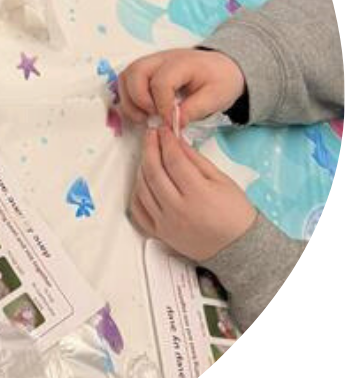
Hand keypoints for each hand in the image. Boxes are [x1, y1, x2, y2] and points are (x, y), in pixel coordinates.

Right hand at [119, 50, 245, 126]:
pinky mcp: (145, 70)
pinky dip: (128, 97)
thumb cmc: (220, 80)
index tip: (171, 123)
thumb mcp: (217, 97)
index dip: (163, 106)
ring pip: (126, 76)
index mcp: (182, 62)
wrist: (221, 67)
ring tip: (143, 117)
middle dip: (139, 99)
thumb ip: (194, 110)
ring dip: (129, 100)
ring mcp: (151, 62)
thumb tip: (174, 123)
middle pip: (136, 72)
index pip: (162, 81)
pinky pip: (126, 80)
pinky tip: (141, 111)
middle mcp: (162, 58)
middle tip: (151, 117)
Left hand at [130, 128, 256, 261]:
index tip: (164, 129)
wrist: (239, 248)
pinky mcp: (159, 233)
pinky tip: (143, 180)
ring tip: (148, 154)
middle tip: (151, 135)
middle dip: (150, 148)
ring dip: (142, 167)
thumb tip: (176, 141)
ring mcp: (165, 223)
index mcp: (198, 195)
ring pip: (143, 188)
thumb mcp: (222, 181)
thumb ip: (196, 160)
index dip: (167, 141)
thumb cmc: (235, 214)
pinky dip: (137, 192)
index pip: (173, 160)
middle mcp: (177, 209)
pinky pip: (138, 210)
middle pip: (154, 172)